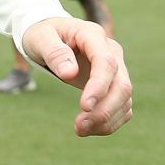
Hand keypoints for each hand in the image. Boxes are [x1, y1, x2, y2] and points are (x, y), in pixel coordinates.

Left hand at [20, 17, 131, 136]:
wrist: (51, 36)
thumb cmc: (43, 34)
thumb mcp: (40, 38)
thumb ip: (54, 53)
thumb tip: (70, 74)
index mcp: (93, 35)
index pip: (106, 62)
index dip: (99, 86)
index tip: (84, 107)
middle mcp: (111, 51)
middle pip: (122, 85)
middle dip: (104, 110)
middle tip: (78, 128)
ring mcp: (116, 68)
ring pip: (124, 99)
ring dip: (106, 120)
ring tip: (79, 130)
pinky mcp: (114, 84)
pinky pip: (122, 107)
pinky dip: (109, 122)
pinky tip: (89, 128)